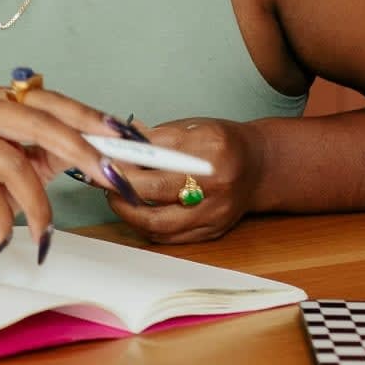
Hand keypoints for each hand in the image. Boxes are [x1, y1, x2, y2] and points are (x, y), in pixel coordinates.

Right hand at [0, 79, 131, 271]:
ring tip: (42, 228)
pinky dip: (3, 220)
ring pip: (13, 163)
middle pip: (34, 121)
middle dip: (79, 150)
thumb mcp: (22, 172)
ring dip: (37, 204)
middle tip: (109, 176)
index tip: (122, 136)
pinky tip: (1, 234)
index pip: (44, 100)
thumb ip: (54, 153)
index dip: (86, 117)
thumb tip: (106, 147)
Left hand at [100, 117, 266, 244]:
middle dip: (121, 189)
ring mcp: (216, 212)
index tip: (102, 161)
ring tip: (115, 198)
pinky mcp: (213, 231)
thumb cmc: (223, 143)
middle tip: (103, 181)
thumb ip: (153, 138)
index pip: (157, 159)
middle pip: (156, 193)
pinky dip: (147, 226)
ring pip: (160, 223)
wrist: (261, 167)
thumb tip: (115, 143)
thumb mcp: (192, 128)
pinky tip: (135, 212)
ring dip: (129, 213)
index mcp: (211, 150)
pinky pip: (170, 237)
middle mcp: (217, 184)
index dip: (126, 164)